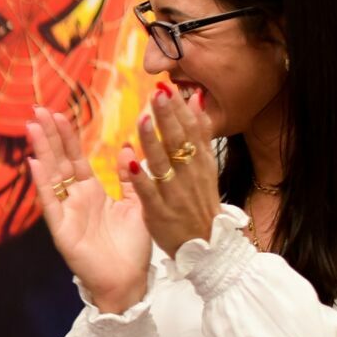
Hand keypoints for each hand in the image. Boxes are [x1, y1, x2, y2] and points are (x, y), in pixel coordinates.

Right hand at [26, 106, 150, 313]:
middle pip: (59, 161)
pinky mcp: (62, 230)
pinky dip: (43, 184)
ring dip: (41, 151)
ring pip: (51, 176)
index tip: (58, 112)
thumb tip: (126, 148)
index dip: (67, 135)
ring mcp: (66, 213)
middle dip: (49, 135)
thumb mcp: (137, 205)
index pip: (75, 157)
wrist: (129, 282)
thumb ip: (129, 178)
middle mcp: (75, 199)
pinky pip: (51, 203)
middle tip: (37, 109)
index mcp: (91, 192)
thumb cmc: (132, 249)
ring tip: (33, 127)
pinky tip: (34, 164)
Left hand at [123, 86, 220, 256]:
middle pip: (179, 142)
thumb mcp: (206, 167)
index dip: (180, 109)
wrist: (207, 248)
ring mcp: (175, 194)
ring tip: (143, 118)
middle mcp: (189, 175)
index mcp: (200, 163)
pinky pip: (149, 194)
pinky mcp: (160, 213)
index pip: (191, 131)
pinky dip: (140, 179)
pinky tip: (128, 163)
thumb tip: (196, 99)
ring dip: (153, 142)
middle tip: (158, 92)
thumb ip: (200, 134)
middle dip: (168, 117)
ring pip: (163, 164)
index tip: (168, 87)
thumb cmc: (200, 203)